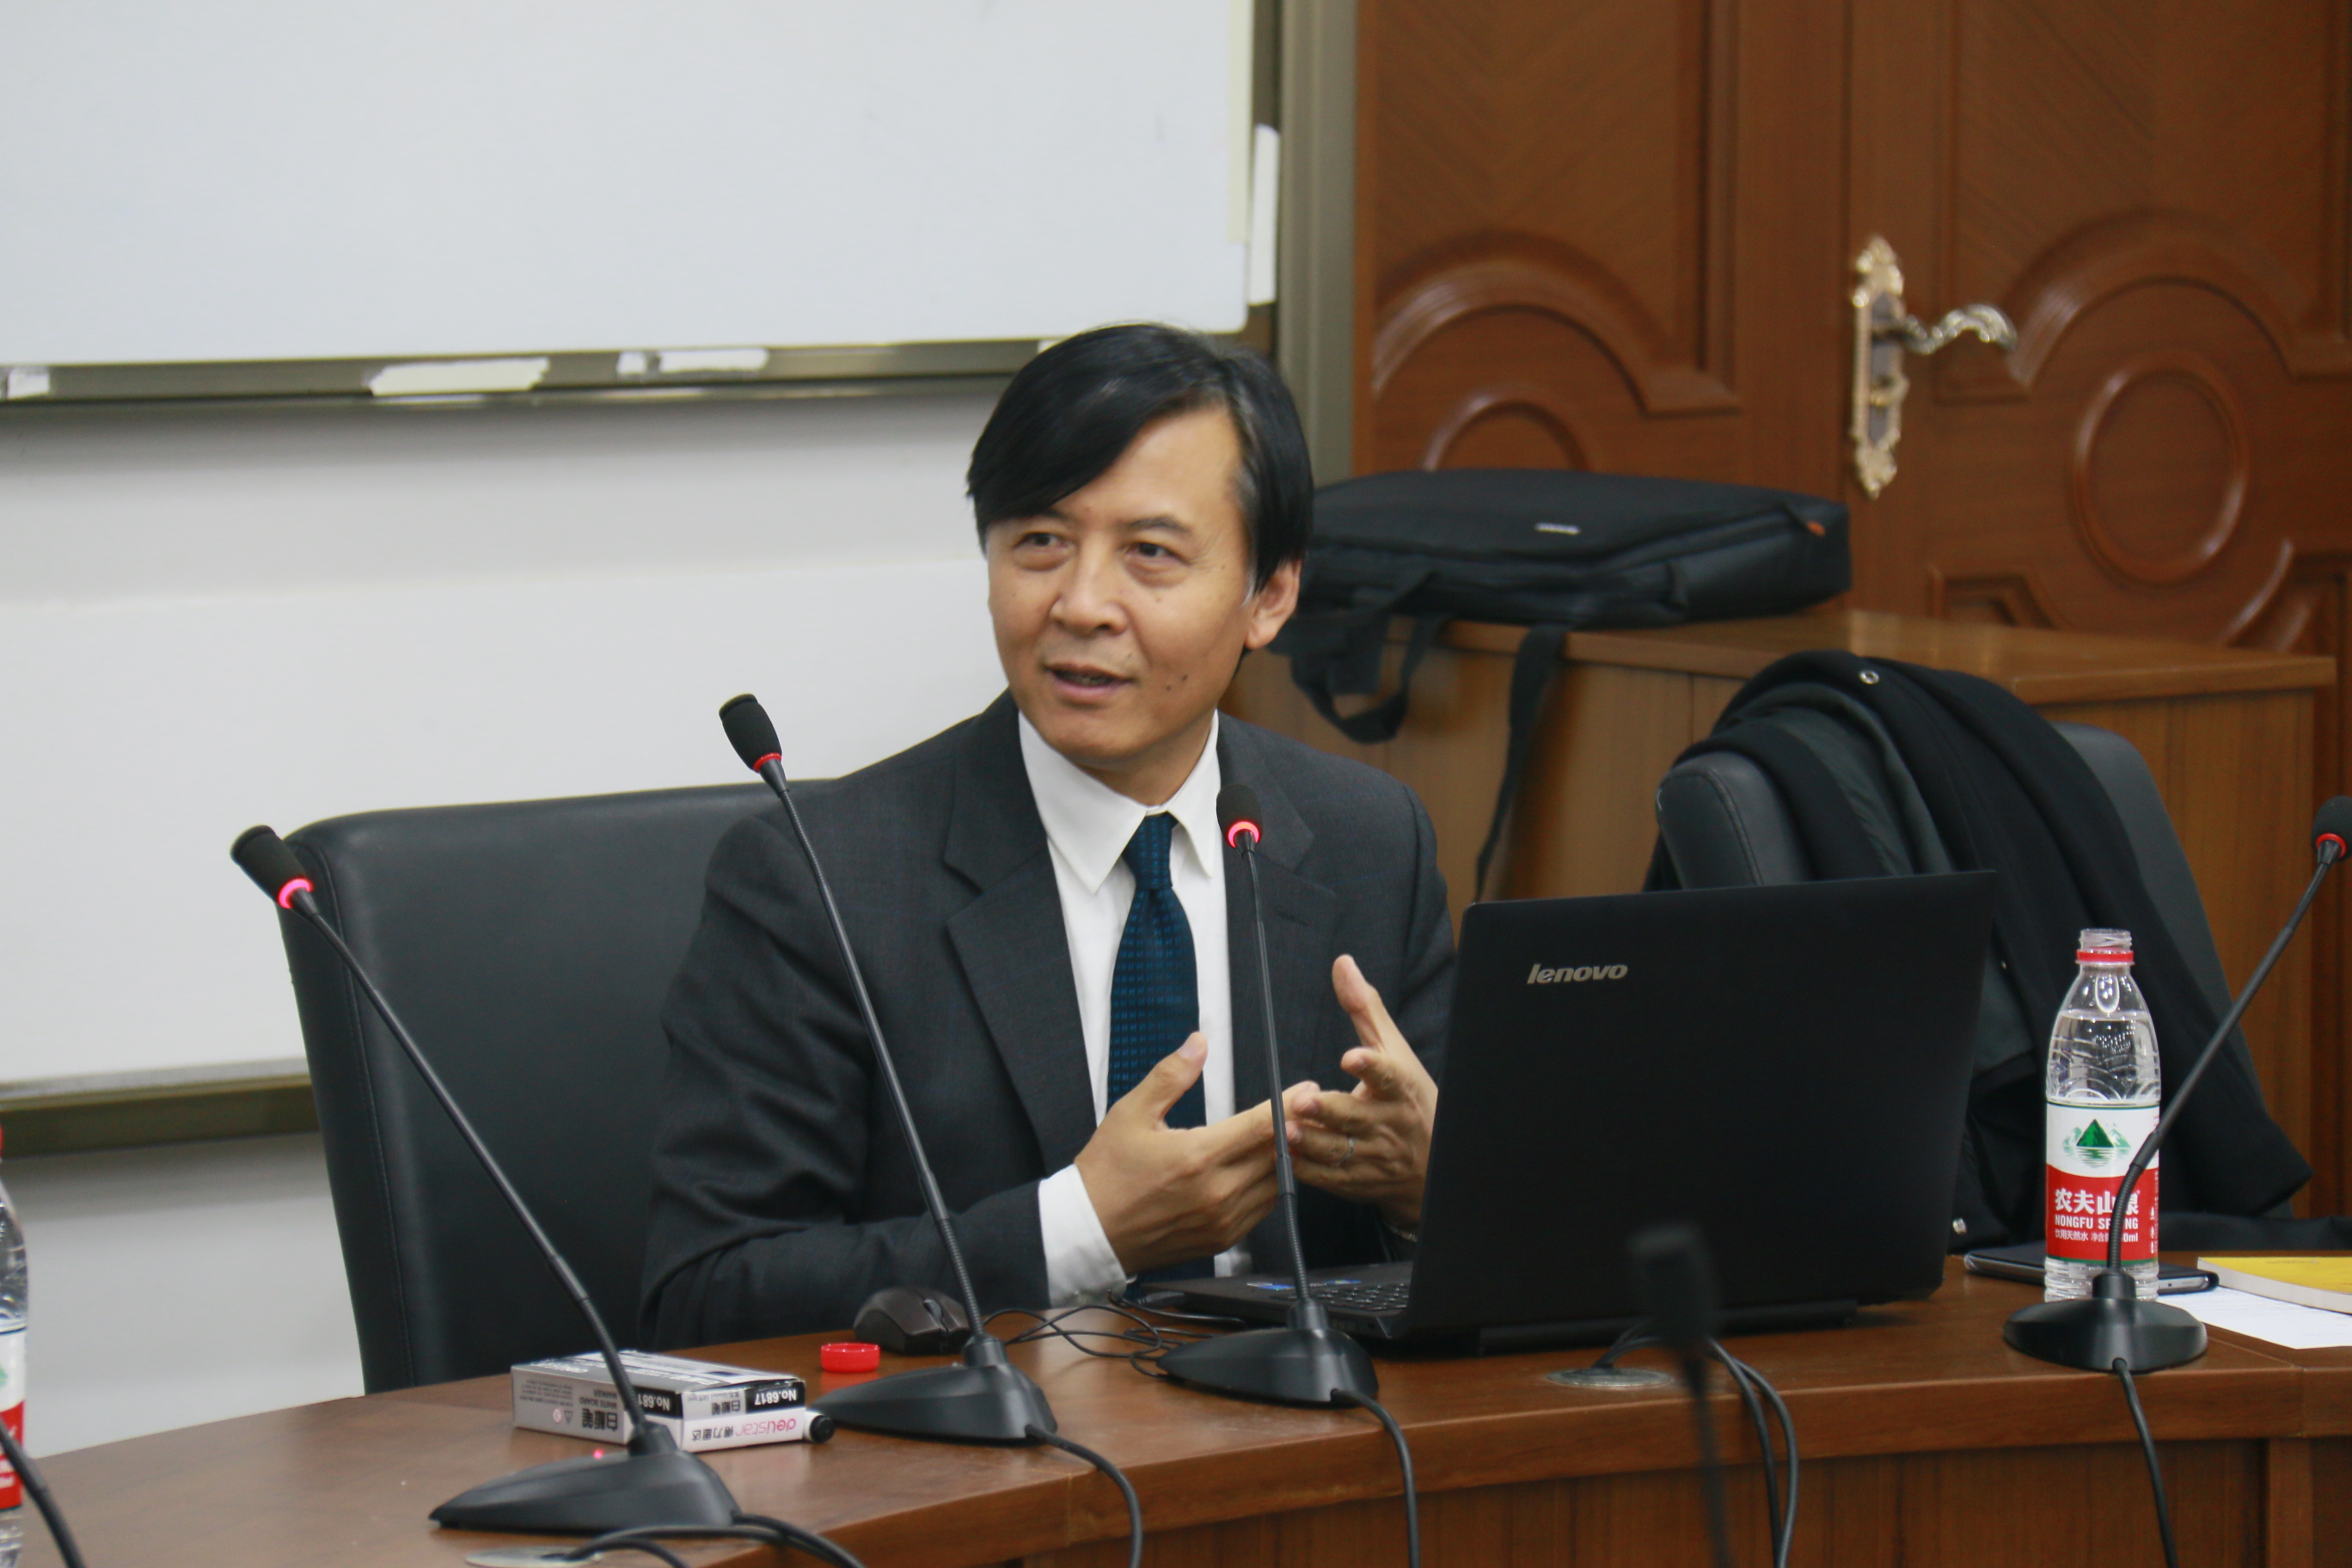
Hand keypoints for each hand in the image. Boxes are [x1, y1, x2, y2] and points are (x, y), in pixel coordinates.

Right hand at [1074, 1034, 1284, 1274]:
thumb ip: (1171, 1076)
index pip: (1261, 1127)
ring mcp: (1221, 1220)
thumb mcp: (1131, 1113)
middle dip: (1296, 1128)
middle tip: (1307, 1109)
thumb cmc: (1107, 1173)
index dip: (1289, 1106)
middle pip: (1276, 1155)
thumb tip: (1198, 1043)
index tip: (1306, 1091)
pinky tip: (1263, 1169)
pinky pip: (1261, 1209)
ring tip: (1290, 1136)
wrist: (1089, 1232)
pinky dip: (1268, 1187)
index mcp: (1197, 1156)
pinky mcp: (1221, 1240)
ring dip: (1284, 1160)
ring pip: (1274, 1185)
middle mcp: (1215, 1192)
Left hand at [1287, 954, 1438, 1229]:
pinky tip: (1288, 1155)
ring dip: (1313, 1142)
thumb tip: (1343, 964)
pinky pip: (1330, 1179)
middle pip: (1356, 1118)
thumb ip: (1365, 1009)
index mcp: (1399, 1088)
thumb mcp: (1395, 1051)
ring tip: (1288, 1130)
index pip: (1388, 1075)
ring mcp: (1373, 1156)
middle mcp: (1387, 1123)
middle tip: (1304, 1100)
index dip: (1371, 1067)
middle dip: (1330, 1110)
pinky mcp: (1358, 1181)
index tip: (1352, 1057)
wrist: (1434, 1163)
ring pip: (1340, 1151)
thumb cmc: (1409, 1099)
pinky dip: (1308, 1169)